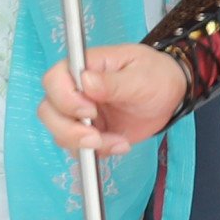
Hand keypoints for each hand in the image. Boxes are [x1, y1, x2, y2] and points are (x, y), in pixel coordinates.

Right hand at [37, 43, 186, 154]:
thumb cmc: (157, 76)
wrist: (171, 96)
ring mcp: (80, 113)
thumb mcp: (141, 77)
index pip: (54, 79)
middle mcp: (77, 90)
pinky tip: (120, 144)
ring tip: (117, 142)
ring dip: (84, 144)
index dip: (64, 98)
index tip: (90, 110)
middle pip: (48, 110)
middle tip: (96, 137)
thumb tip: (86, 81)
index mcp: (86, 67)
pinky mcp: (88, 132)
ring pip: (59, 132)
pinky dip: (97, 152)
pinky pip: (78, 148)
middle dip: (69, 129)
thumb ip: (113, 81)